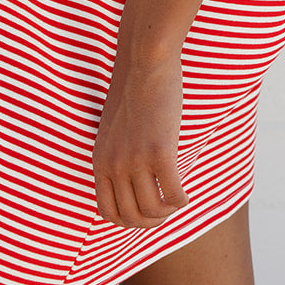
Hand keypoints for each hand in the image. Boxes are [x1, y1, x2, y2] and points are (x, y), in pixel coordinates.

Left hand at [92, 54, 188, 228]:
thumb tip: (133, 185)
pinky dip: (182, 200)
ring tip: (176, 199)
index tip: (145, 214)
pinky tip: (185, 191)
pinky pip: (173, 194)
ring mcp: (136, 159)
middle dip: (151, 222)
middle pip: (132, 218)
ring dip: (168, 212)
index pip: (107, 213)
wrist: (145, 61)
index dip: (129, 221)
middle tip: (166, 211)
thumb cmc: (134, 91)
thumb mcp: (114, 131)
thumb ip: (117, 157)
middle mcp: (114, 164)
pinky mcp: (160, 151)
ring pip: (153, 211)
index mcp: (99, 160)